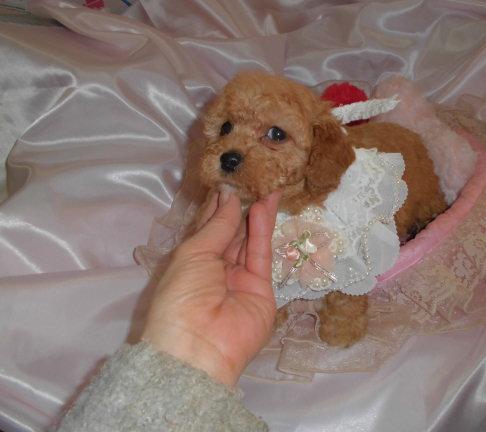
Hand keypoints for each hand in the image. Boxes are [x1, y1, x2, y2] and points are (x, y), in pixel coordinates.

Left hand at [141, 189, 280, 386]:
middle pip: (230, 234)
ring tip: (264, 186)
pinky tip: (263, 207)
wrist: (199, 346)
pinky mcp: (262, 288)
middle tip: (251, 179)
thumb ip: (217, 227)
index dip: (217, 207)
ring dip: (255, 215)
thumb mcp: (192, 255)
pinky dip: (262, 231)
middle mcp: (215, 270)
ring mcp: (240, 279)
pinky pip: (261, 254)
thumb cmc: (182, 296)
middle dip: (239, 208)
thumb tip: (228, 199)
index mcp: (191, 263)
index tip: (227, 182)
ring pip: (248, 241)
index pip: (208, 230)